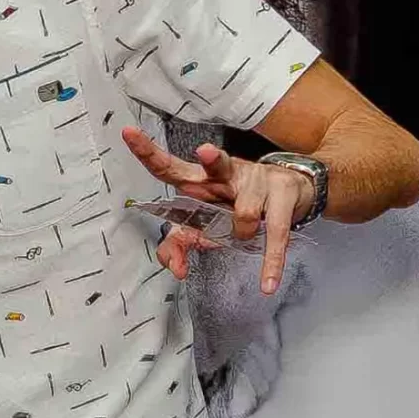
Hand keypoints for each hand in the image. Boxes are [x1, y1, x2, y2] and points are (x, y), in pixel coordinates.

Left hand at [122, 126, 311, 295]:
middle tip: (204, 152)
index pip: (169, 166)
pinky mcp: (283, 199)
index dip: (148, 151)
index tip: (128, 133)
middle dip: (212, 159)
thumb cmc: (236, 204)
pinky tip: (267, 284)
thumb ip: (177, 245)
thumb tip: (175, 268)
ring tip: (247, 229)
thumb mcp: (202, 225)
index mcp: (200, 180)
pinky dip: (271, 263)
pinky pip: (275, 236)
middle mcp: (228, 174)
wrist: (290, 192)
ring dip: (242, 234)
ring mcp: (258, 182)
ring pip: (243, 216)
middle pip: (216, 164)